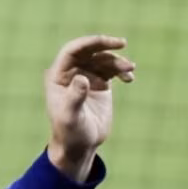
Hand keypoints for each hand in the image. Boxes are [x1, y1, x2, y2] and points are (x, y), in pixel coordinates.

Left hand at [46, 34, 135, 179]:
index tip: (107, 41)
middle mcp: (71, 73)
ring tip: (130, 69)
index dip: (89, 43)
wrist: (79, 147)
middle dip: (106, 45)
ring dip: (117, 61)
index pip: (72, 51)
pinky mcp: (99, 84)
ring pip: (102, 59)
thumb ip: (75, 98)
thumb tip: (83, 79)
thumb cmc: (70, 134)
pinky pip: (111, 70)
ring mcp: (86, 77)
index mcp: (57, 76)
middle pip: (89, 50)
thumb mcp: (71, 117)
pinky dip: (122, 71)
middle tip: (122, 44)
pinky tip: (130, 79)